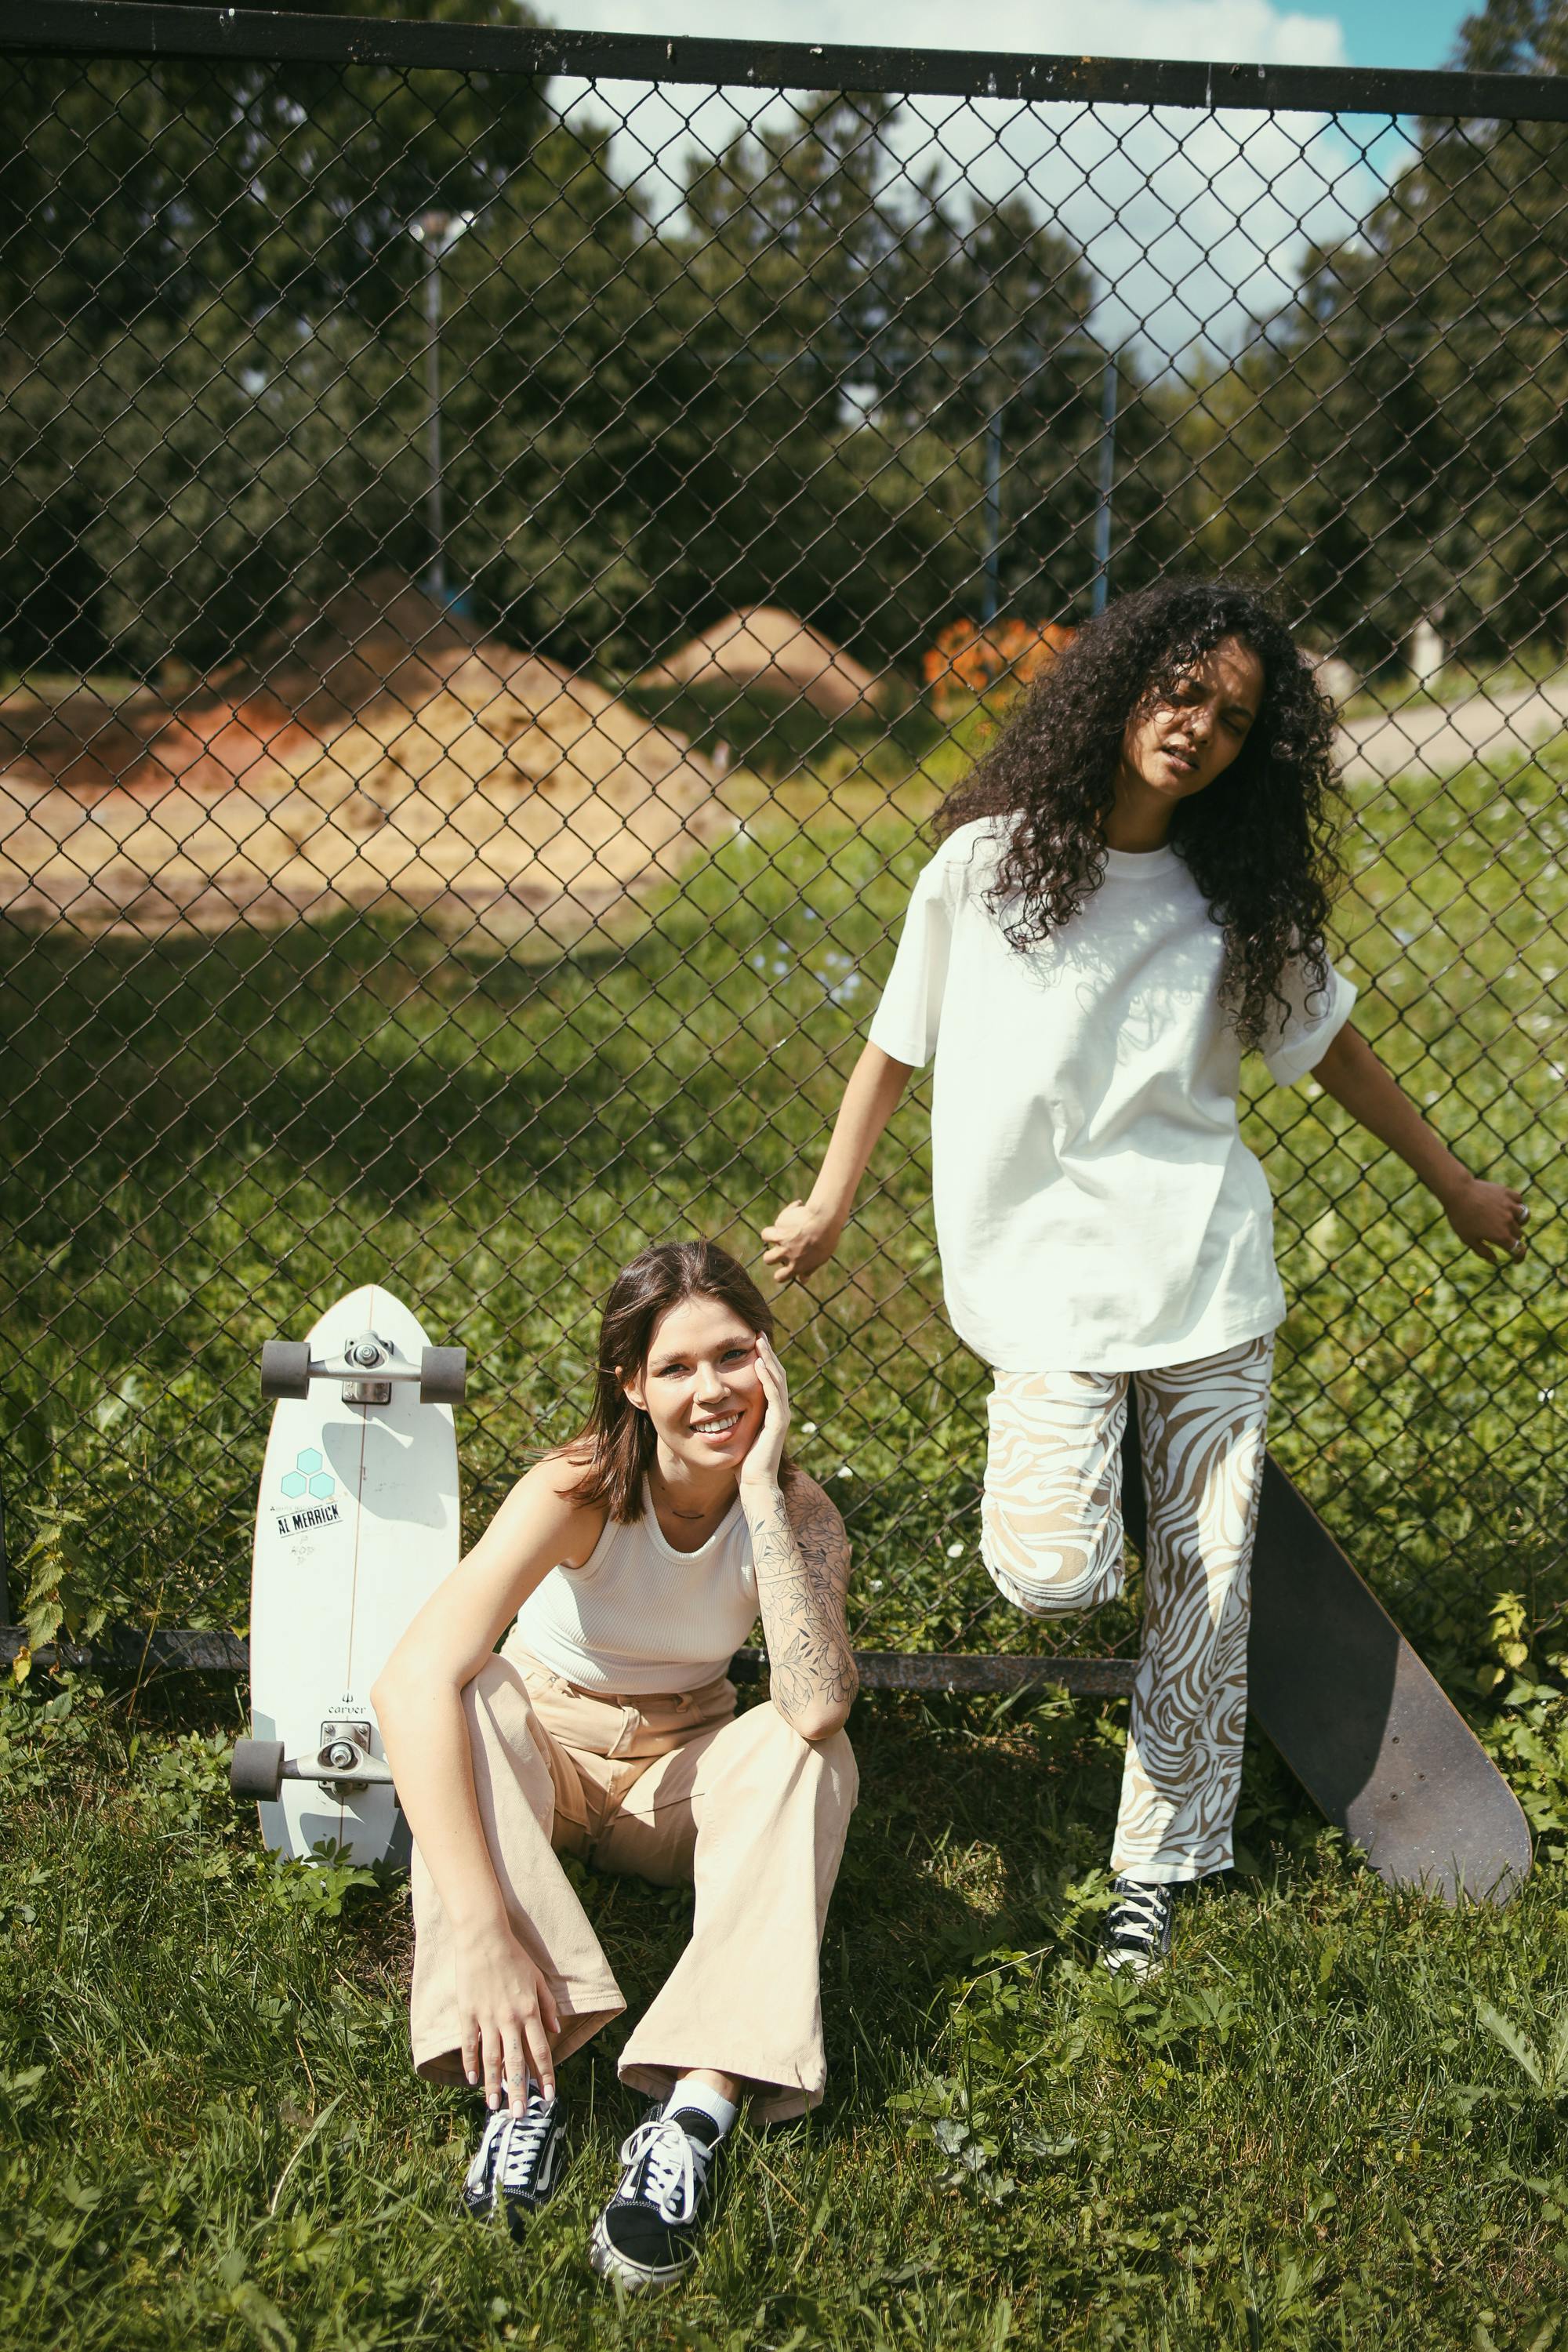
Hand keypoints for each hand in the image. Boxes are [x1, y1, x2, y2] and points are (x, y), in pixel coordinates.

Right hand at [454, 1921, 559, 2112]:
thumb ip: (548, 2006)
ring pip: (492, 2059)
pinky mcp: (467, 2013)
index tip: (549, 2097)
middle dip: (520, 2091)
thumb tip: (555, 2031)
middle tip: (520, 2116)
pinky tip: (472, 2080)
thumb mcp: (538, 1979)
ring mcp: (487, 2018)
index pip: (540, 2051)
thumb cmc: (514, 1957)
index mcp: (529, 2011)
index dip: (546, 2076)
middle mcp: (510, 2019)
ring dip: (494, 2085)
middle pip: (516, 2062)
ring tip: (495, 2106)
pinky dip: (471, 2063)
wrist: (484, 1938)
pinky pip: (470, 2043)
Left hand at [740, 1333, 789, 1492]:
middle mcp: (778, 1410)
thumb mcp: (736, 1432)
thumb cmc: (743, 1462)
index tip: (750, 1340)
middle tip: (757, 1332)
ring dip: (768, 1359)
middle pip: (775, 1373)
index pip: (768, 1377)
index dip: (761, 1358)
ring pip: (777, 1380)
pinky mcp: (778, 1423)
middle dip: (766, 1352)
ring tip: (759, 1341)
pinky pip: (774, 1396)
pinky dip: (767, 1379)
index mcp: (769, 1410)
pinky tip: (758, 1364)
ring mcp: (780, 1416)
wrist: (755, 1484)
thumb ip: (732, 1417)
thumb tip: (714, 1406)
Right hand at [761, 1198, 839, 1285]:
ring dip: (770, 1234)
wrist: (823, 1221)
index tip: (782, 1271)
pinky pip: (780, 1219)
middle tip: (779, 1250)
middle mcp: (785, 1253)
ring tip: (780, 1229)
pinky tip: (798, 1208)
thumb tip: (803, 1280)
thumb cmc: (826, 1241)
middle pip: (768, 1259)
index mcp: (796, 1265)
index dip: (779, 1275)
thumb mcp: (821, 1258)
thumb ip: (809, 1269)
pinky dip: (788, 1213)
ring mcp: (781, 1238)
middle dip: (771, 1255)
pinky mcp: (780, 1223)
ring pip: (765, 1236)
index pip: (780, 1277)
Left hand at [1443, 1174, 1529, 1265]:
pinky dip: (1516, 1204)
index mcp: (1501, 1236)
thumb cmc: (1460, 1218)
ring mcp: (1510, 1206)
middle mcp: (1509, 1222)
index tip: (1516, 1260)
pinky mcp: (1507, 1193)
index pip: (1519, 1250)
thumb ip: (1483, 1252)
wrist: (1458, 1192)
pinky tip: (1508, 1206)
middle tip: (1501, 1237)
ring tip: (1509, 1221)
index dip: (1519, 1257)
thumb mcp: (1468, 1239)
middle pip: (1519, 1234)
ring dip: (1519, 1221)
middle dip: (1513, 1238)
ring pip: (1524, 1217)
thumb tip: (1494, 1260)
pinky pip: (1519, 1200)